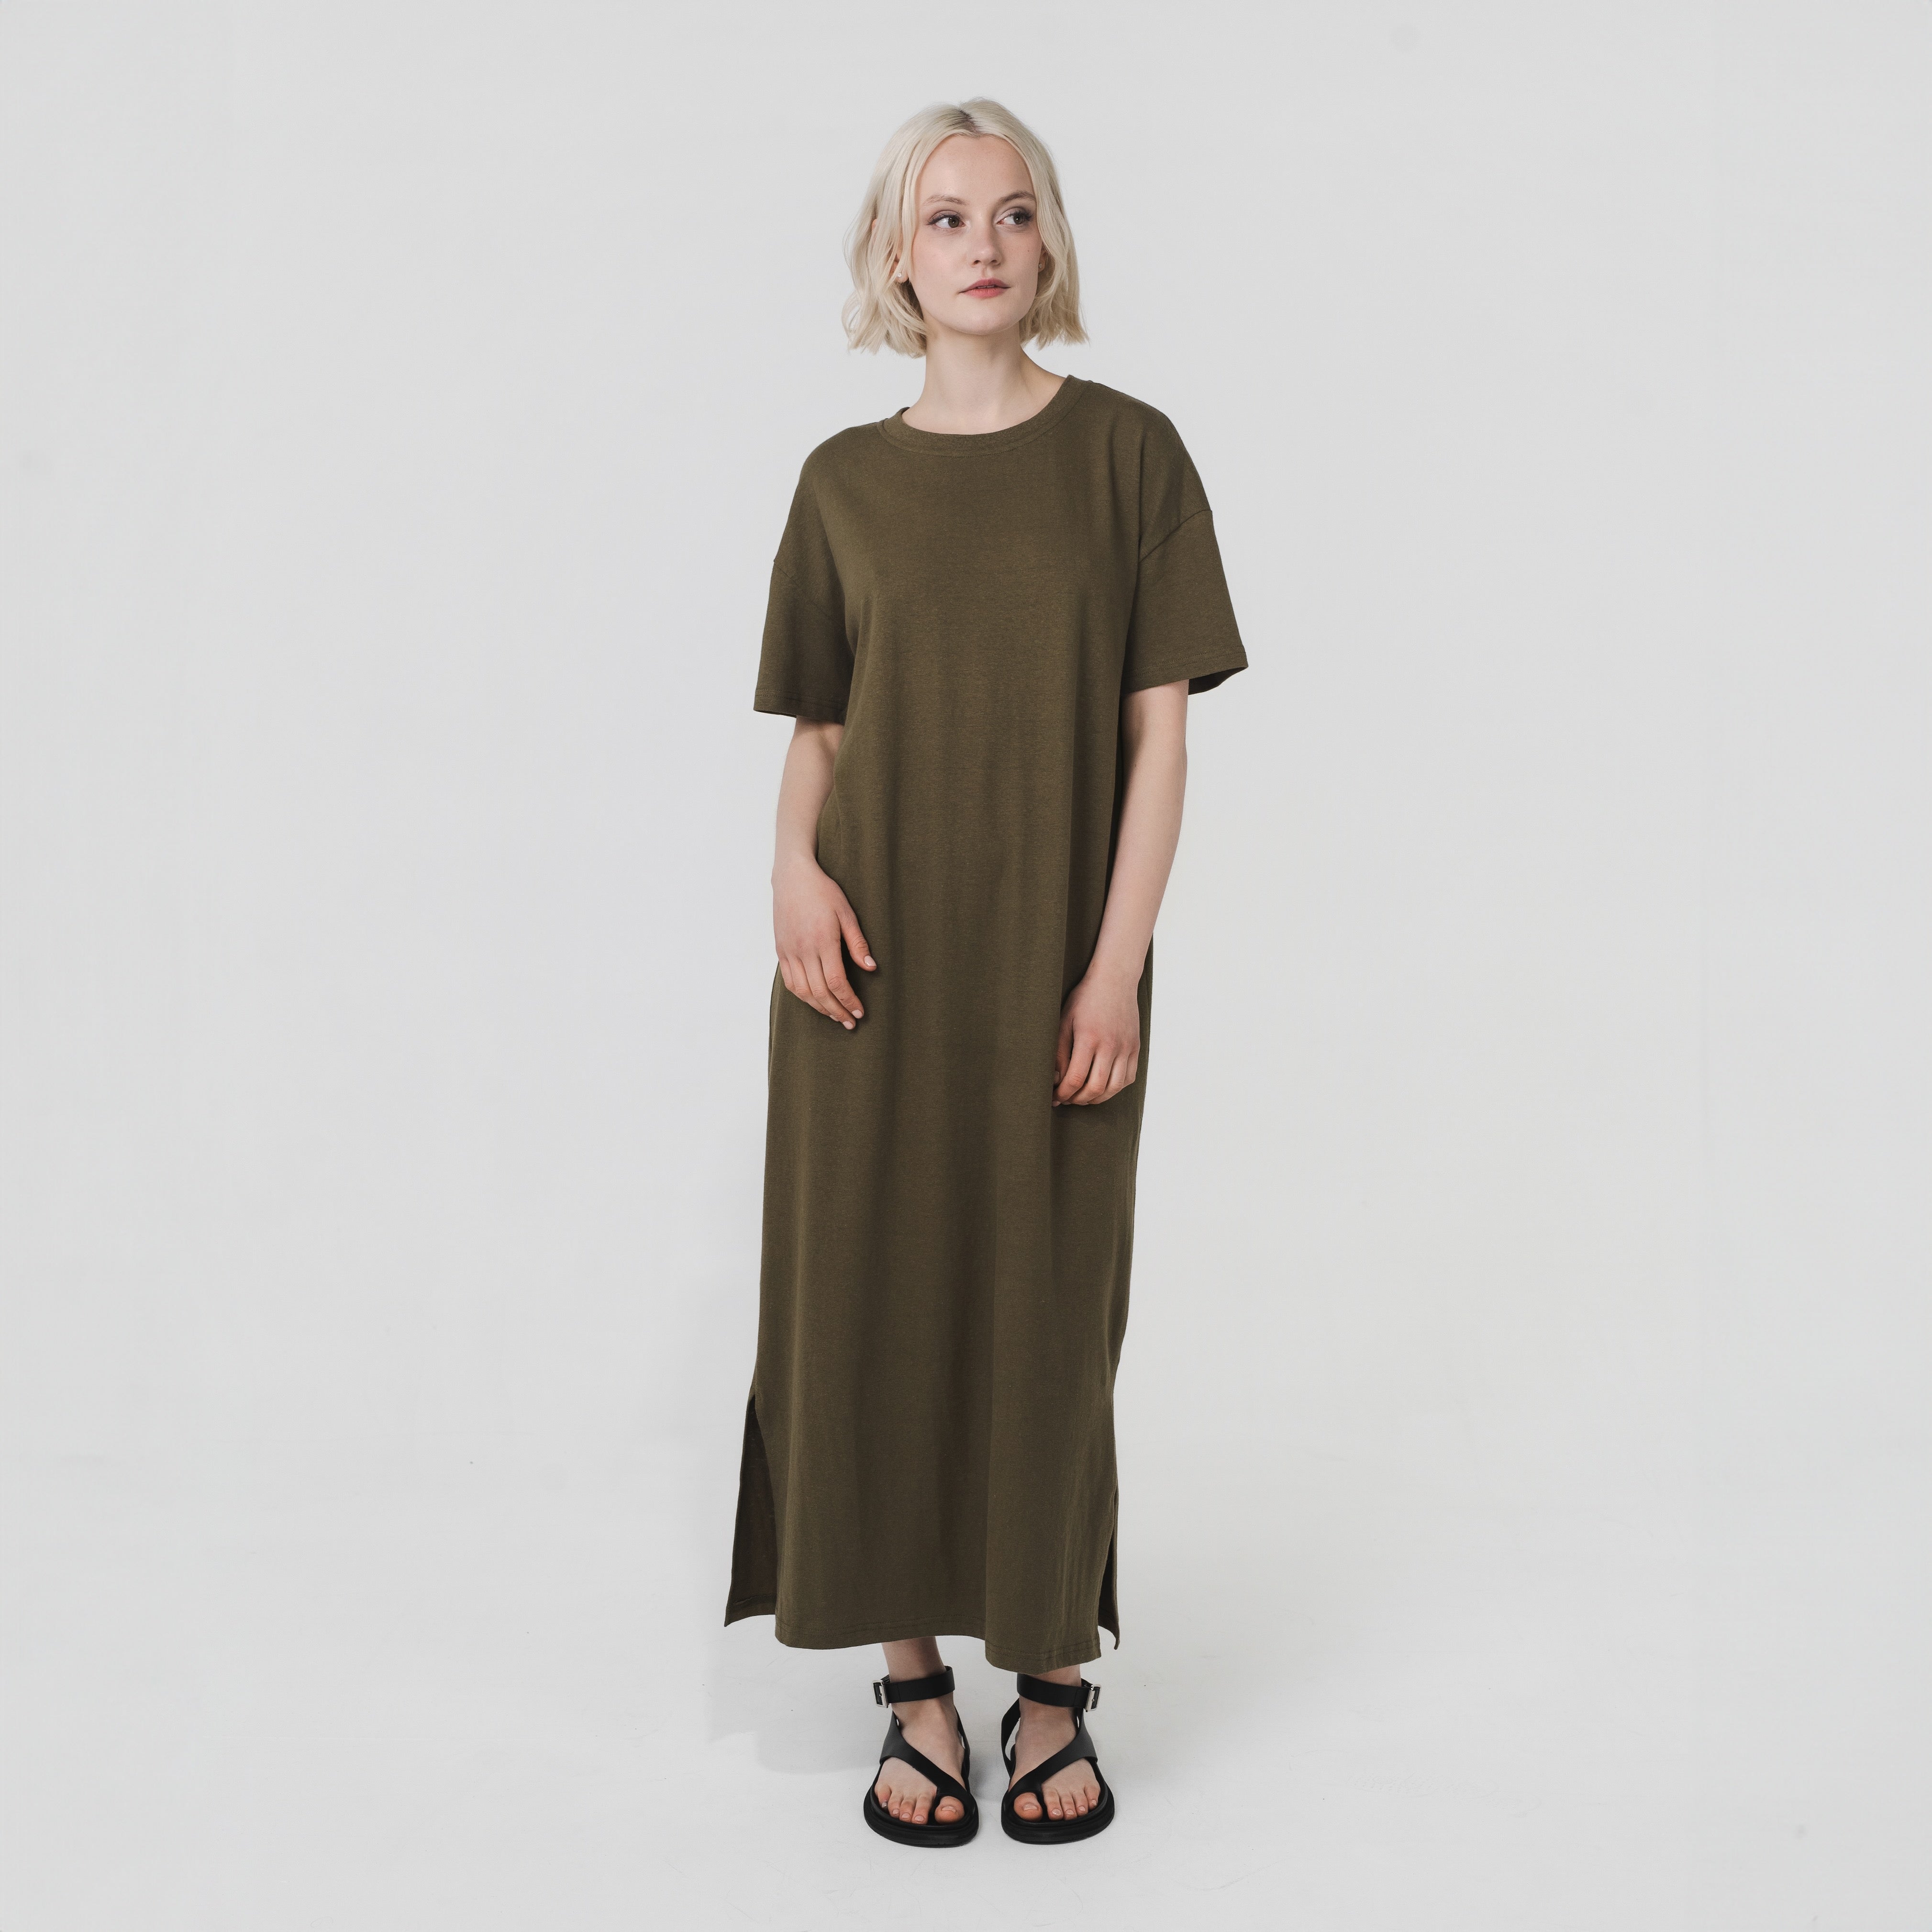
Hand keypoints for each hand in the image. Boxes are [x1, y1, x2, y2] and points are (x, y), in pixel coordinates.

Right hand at [774, 856, 874, 1028]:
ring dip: (819, 1008)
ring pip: (802, 991)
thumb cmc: (823, 892)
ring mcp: (789, 951)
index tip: (860, 1011)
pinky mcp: (780, 950)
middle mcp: (803, 949)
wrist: (792, 877)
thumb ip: (858, 943)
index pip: (837, 981)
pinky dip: (802, 996)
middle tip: (850, 1022)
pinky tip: (815, 1000)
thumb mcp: (847, 913)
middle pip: (820, 992)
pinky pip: (789, 981)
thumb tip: (871, 968)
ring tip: (834, 1015)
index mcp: (823, 940)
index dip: (849, 1000)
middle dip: (836, 1010)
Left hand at [1053, 968, 1140, 1105]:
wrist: (1114, 981)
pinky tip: (1101, 1087)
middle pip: (1095, 1088)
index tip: (1055, 1096)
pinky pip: (1128, 1078)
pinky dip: (1114, 1089)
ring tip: (1082, 1096)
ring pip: (1113, 1088)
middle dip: (1077, 1099)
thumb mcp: (1064, 1021)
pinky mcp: (1135, 1048)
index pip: (1075, 1078)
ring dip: (1096, 1098)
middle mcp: (1111, 1045)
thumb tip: (1056, 1080)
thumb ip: (1059, 1052)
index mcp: (1089, 1038)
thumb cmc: (1084, 1000)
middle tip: (1067, 1099)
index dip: (1063, 1093)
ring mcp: (1126, 1047)